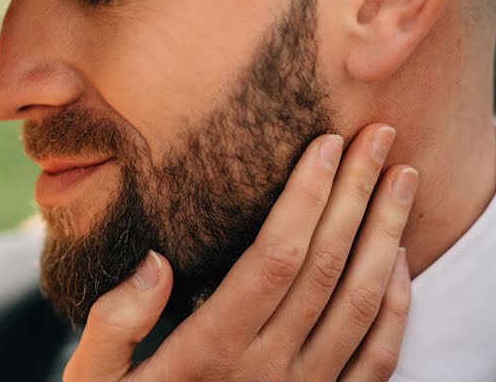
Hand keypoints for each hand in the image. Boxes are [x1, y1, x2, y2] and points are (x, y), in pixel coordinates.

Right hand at [65, 123, 416, 381]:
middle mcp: (267, 372)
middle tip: (378, 137)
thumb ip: (115, 323)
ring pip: (363, 304)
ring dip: (388, 236)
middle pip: (327, 268)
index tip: (325, 145)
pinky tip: (400, 259)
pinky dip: (398, 304)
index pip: (273, 259)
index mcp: (209, 353)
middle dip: (356, 195)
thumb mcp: (93, 380)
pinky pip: (379, 358)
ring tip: (402, 179)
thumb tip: (154, 262)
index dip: (305, 198)